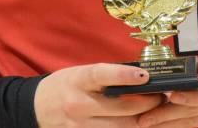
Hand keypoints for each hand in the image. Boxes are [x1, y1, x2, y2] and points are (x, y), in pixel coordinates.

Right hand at [35, 63, 164, 127]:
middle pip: (121, 108)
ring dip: (143, 119)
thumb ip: (104, 76)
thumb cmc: (62, 87)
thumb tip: (138, 76)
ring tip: (156, 110)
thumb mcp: (78, 74)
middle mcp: (78, 105)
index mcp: (76, 81)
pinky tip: (140, 122)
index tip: (145, 75)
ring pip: (123, 127)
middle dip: (148, 102)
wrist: (36, 109)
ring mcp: (82, 126)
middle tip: (162, 95)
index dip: (124, 75)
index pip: (102, 75)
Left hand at [134, 30, 197, 127]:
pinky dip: (179, 122)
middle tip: (142, 119)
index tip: (168, 95)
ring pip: (193, 120)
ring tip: (145, 124)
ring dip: (169, 123)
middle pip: (194, 113)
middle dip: (166, 116)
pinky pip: (197, 119)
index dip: (189, 97)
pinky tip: (162, 123)